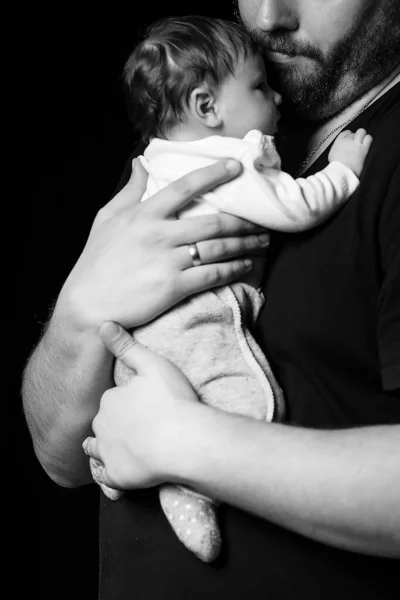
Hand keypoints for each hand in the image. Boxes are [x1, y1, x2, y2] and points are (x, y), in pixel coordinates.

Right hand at [59, 158, 269, 329]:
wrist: (88, 304)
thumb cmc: (97, 260)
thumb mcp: (107, 218)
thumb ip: (129, 190)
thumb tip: (140, 162)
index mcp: (144, 214)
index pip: (185, 187)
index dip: (214, 174)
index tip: (236, 167)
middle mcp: (160, 235)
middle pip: (213, 222)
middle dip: (243, 220)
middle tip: (262, 220)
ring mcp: (168, 261)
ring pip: (218, 248)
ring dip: (246, 244)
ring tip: (262, 241)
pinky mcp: (174, 287)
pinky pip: (213, 275)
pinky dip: (234, 269)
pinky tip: (246, 265)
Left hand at [82, 322, 200, 489]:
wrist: (184, 441)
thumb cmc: (173, 401)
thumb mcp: (152, 365)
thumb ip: (126, 346)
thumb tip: (103, 324)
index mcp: (110, 399)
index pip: (112, 400)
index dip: (125, 403)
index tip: (140, 407)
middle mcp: (101, 425)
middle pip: (103, 423)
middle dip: (114, 424)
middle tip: (137, 428)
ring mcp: (107, 452)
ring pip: (97, 449)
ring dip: (105, 448)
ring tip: (123, 448)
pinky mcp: (115, 476)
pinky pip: (105, 476)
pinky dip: (110, 474)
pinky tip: (121, 472)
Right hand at [328, 128, 372, 176]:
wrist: (341, 172)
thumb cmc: (336, 167)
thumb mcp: (332, 155)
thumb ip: (337, 148)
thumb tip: (341, 148)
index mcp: (338, 141)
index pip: (346, 133)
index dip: (349, 135)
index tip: (350, 139)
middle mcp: (347, 140)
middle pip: (354, 132)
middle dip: (355, 136)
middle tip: (356, 143)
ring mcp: (356, 143)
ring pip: (361, 131)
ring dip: (362, 136)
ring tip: (362, 142)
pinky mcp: (363, 148)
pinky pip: (369, 138)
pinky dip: (368, 139)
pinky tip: (367, 145)